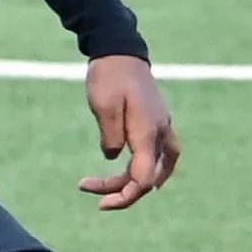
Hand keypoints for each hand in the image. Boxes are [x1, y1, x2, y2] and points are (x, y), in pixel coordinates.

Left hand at [80, 55, 179, 212]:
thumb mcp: (103, 105)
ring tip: (105, 188)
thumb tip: (113, 158)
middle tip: (88, 189)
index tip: (99, 200)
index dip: (124, 196)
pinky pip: (161, 156)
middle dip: (122, 191)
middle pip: (149, 177)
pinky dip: (147, 170)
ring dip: (133, 181)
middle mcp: (161, 133)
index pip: (143, 179)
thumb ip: (111, 136)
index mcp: (148, 132)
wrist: (120, 50)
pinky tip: (134, 175)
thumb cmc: (109, 76)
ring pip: (157, 168)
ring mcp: (162, 127)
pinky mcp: (157, 123)